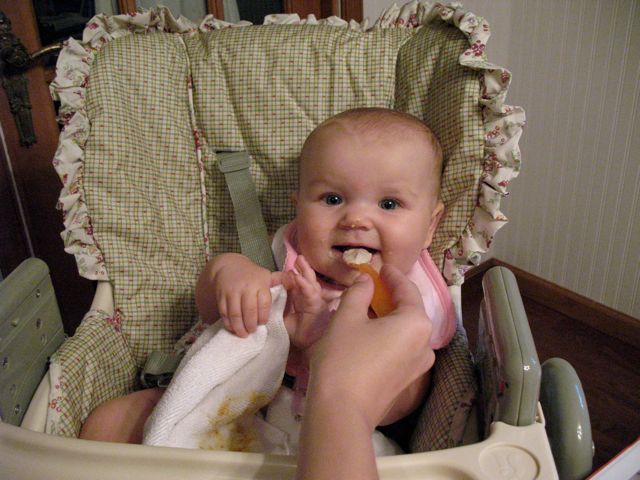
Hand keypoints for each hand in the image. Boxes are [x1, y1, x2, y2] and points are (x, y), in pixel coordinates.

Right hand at [206, 253, 274, 336]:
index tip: (263, 323)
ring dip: (239, 327)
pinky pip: (224, 313)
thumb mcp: (267, 275)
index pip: (264, 303)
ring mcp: (232, 292)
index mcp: (259, 283)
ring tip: (243, 334)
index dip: (263, 316)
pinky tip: (233, 328)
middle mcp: (246, 288)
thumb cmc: (252, 275)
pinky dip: (228, 323)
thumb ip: (281, 280)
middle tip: (253, 332)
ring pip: (235, 314)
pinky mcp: (220, 296)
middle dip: (251, 324)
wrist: (228, 266)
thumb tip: (295, 280)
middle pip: (249, 311)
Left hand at [280, 255, 334, 349]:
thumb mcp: (282, 318)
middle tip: (297, 257)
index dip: (293, 274)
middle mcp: (309, 298)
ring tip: (300, 260)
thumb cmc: (297, 333)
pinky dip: (305, 285)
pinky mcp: (317, 306)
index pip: (297, 284)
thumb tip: (263, 300)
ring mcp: (315, 301)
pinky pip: (310, 294)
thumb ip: (276, 309)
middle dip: (302, 268)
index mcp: (301, 299)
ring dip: (305, 271)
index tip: (288, 266)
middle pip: (305, 279)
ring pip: (310, 283)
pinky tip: (299, 278)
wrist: (307, 345)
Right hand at [308, 264, 434, 430]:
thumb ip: (359, 292)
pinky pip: (401, 348)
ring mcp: (419, 365)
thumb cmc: (344, 358)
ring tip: (367, 308)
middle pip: (409, 310)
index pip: (407, 289)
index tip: (379, 266)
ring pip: (405, 331)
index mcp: (416, 322)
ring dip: (388, 317)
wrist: (341, 411)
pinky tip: (369, 332)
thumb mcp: (347, 317)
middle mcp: (426, 343)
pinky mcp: (408, 380)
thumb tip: (365, 279)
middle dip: (390, 296)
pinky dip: (388, 335)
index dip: (392, 274)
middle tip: (370, 285)